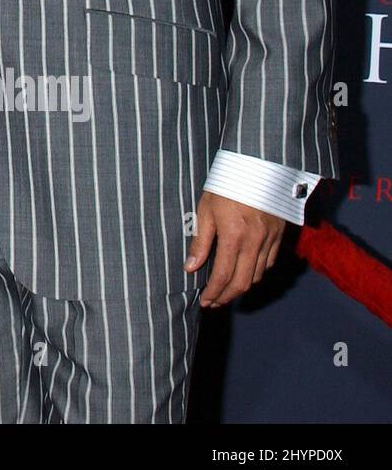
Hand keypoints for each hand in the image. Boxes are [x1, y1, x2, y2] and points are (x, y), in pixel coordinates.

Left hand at [185, 191, 285, 306]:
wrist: (258, 166)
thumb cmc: (226, 184)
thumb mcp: (206, 208)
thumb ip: (200, 240)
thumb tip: (191, 267)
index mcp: (233, 236)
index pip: (223, 275)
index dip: (214, 292)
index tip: (205, 301)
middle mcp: (255, 242)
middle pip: (242, 282)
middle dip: (227, 297)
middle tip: (214, 302)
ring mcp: (270, 240)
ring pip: (257, 276)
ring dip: (241, 288)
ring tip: (226, 292)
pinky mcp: (279, 236)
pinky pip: (269, 263)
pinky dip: (256, 274)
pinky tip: (244, 274)